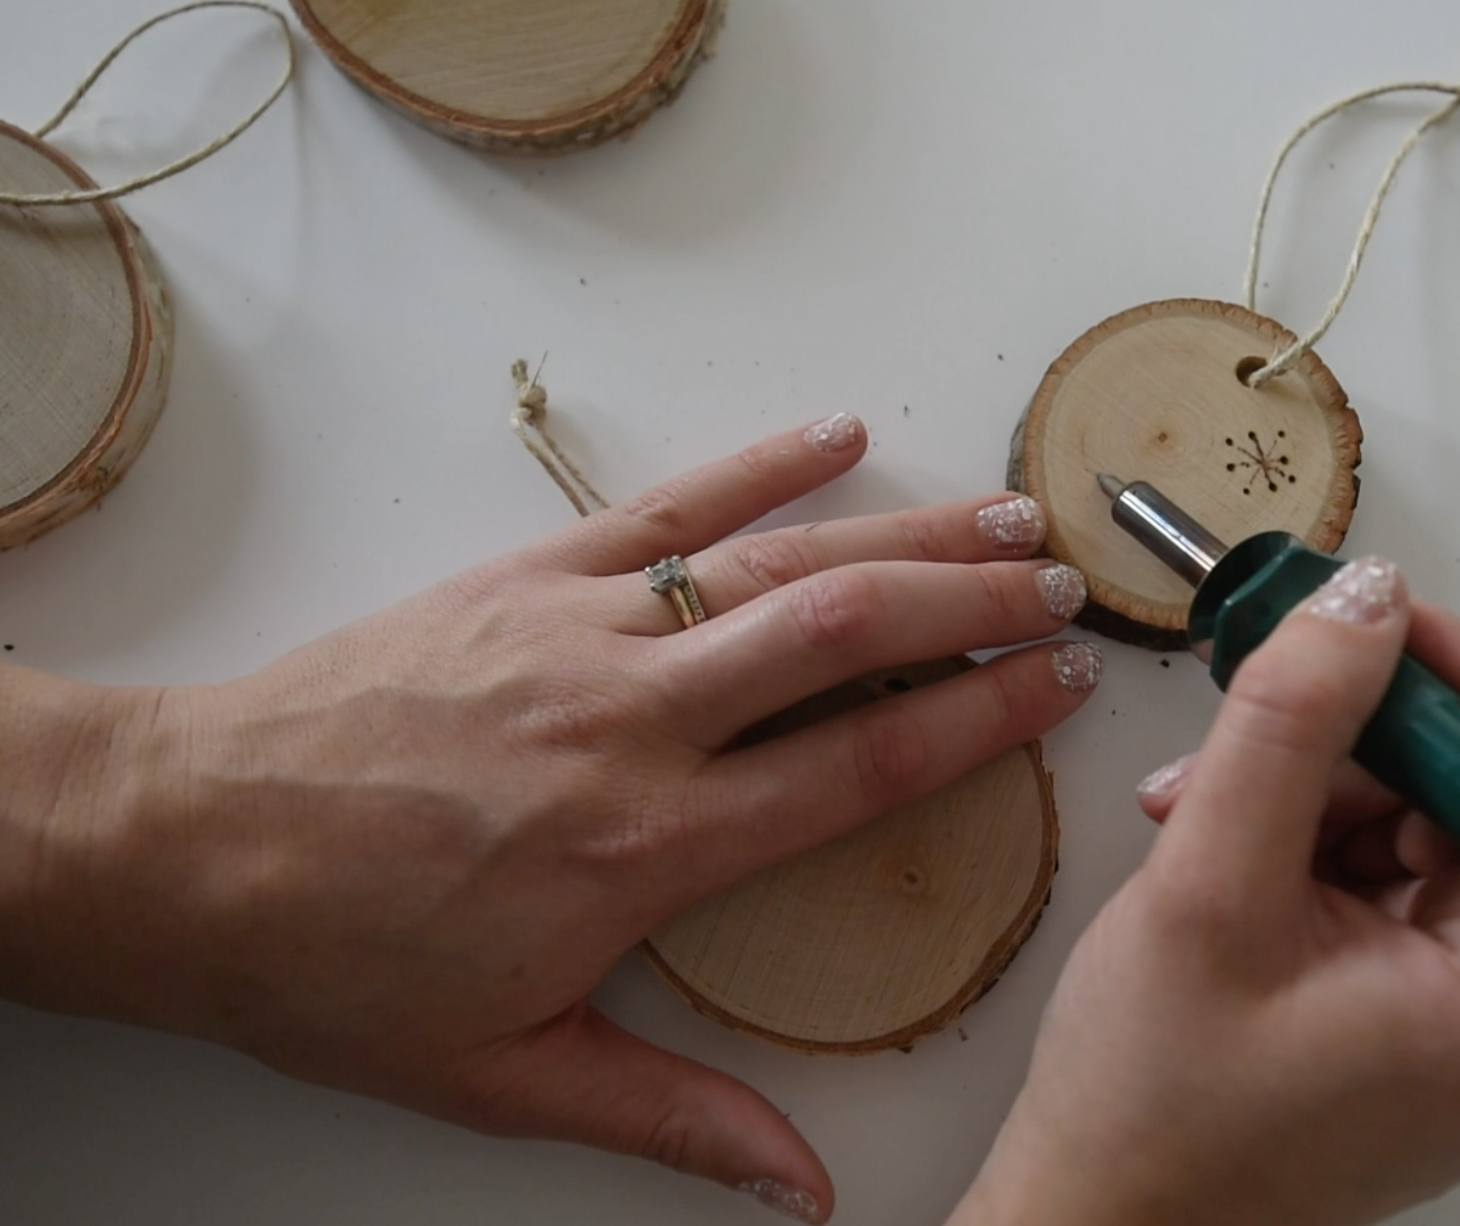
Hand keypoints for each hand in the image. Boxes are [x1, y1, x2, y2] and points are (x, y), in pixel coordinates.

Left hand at [6, 414, 1101, 1223]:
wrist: (183, 849)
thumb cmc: (334, 964)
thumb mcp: (508, 1073)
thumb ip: (674, 1118)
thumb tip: (800, 1187)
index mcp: (652, 843)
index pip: (862, 763)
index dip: (981, 720)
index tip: (1060, 689)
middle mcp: (637, 720)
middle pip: (848, 637)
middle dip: (975, 605)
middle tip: (1063, 590)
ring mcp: (581, 630)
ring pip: (777, 565)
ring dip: (904, 534)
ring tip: (1001, 516)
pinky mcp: (522, 576)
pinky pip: (664, 508)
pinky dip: (758, 466)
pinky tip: (835, 438)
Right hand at [949, 557, 1459, 1225]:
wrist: (1112, 1225)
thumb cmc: (1154, 1112)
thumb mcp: (1209, 889)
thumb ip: (1292, 724)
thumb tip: (1366, 600)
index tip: (1369, 625)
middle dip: (1367, 743)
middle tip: (1255, 717)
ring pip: (1445, 827)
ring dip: (1325, 792)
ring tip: (1206, 818)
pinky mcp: (1452, 1023)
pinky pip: (1415, 880)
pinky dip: (1325, 845)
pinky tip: (1234, 857)